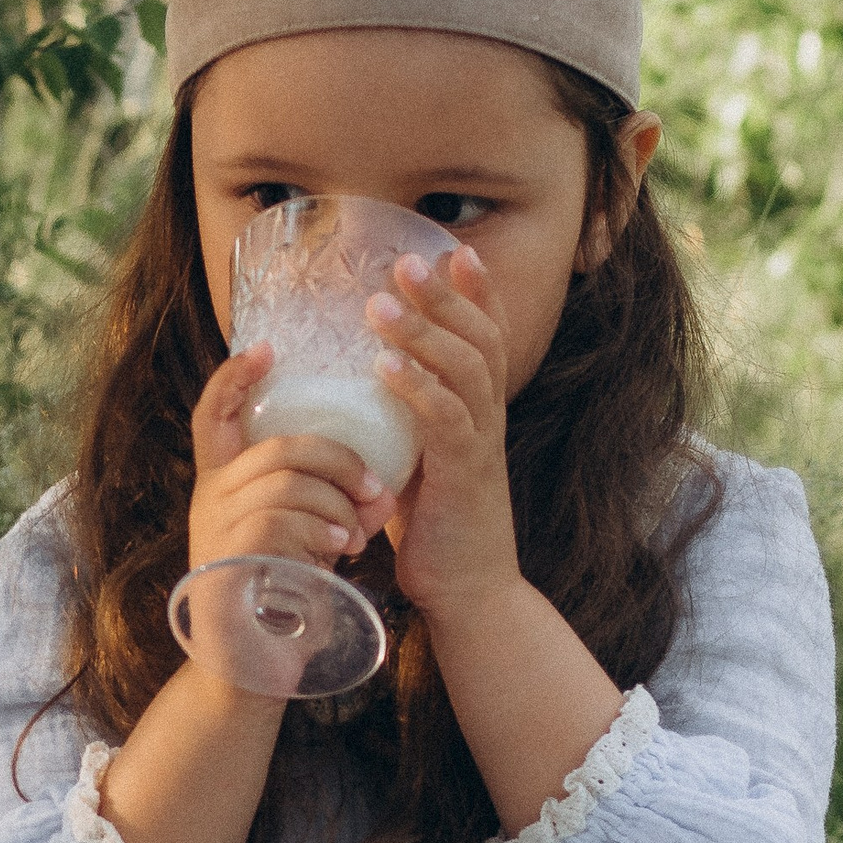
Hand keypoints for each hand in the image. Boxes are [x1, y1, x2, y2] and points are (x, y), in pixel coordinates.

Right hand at [188, 344, 394, 576]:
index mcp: (224, 484)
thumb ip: (329, 502)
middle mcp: (211, 500)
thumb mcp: (306, 536)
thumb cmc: (283, 597)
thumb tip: (379, 489)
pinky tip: (339, 551)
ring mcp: (213, 531)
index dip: (234, 377)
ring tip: (357, 536)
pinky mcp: (224, 563)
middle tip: (375, 490)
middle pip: (278, 447)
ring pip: (285, 484)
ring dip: (336, 506)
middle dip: (339, 461)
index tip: (268, 348)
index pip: (213, 414)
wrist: (250, 670)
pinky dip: (319, 532)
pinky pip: (278, 523)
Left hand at [364, 245, 518, 623]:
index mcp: (479, 410)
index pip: (488, 337)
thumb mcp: (414, 458)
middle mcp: (488, 419)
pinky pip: (447, 421)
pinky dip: (417, 389)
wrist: (468, 592)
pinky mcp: (465, 476)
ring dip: (425, 333)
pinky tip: (385, 367)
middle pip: (482, 339)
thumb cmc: (435, 527)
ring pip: (467, 371)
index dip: (476, 293)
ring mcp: (481, 445)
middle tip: (408, 261)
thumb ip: (398, 421)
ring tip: (383, 305)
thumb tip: (353, 385)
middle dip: (447, 296)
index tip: (453, 251)